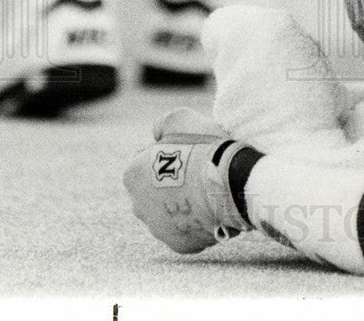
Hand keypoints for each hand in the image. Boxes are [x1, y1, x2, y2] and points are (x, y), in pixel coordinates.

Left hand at [124, 109, 254, 253]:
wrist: (232, 181)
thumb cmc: (205, 147)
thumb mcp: (180, 118)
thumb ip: (161, 124)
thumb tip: (156, 134)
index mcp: (132, 175)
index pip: (144, 163)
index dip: (166, 156)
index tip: (187, 153)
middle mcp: (138, 206)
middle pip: (153, 192)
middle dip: (169, 185)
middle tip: (197, 173)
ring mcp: (159, 229)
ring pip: (169, 215)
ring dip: (182, 205)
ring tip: (208, 192)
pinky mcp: (180, 245)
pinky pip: (187, 232)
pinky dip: (197, 223)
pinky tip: (212, 209)